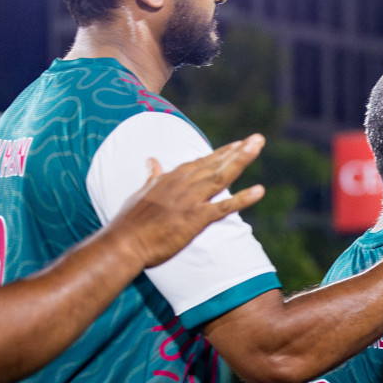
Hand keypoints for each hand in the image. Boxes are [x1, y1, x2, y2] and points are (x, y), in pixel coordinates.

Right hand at [115, 136, 266, 267]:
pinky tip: (259, 191)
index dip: (221, 153)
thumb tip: (152, 161)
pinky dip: (242, 199)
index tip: (238, 144)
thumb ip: (152, 177)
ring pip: (221, 176)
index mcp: (171, 179)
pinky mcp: (195, 218)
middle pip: (215, 164)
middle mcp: (183, 185)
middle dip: (238, 151)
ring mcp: (190, 200)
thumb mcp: (141, 193)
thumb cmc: (130, 223)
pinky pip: (224, 207)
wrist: (123, 243)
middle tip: (258, 139)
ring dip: (241, 160)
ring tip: (258, 146)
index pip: (201, 162)